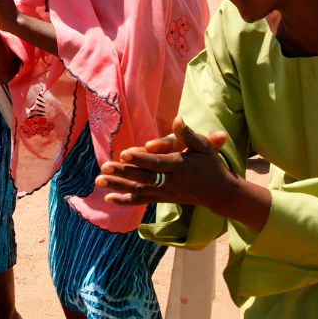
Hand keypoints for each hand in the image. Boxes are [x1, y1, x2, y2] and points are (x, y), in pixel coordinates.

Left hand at [94, 116, 231, 209]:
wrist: (219, 192)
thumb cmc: (210, 164)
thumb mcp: (204, 147)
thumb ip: (188, 134)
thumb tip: (178, 118)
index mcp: (179, 165)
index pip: (157, 162)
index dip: (140, 158)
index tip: (124, 152)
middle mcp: (170, 181)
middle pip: (143, 177)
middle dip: (123, 172)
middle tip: (104, 167)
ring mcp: (165, 192)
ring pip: (139, 190)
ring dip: (118, 186)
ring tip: (98, 181)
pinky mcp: (162, 198)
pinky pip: (141, 200)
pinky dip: (125, 200)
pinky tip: (108, 198)